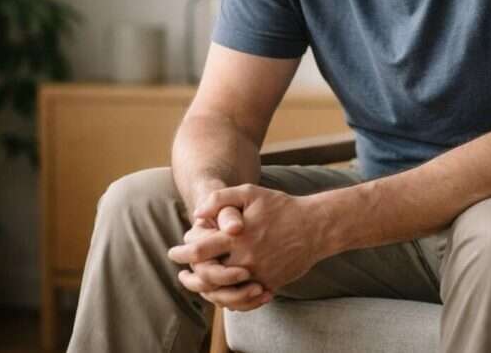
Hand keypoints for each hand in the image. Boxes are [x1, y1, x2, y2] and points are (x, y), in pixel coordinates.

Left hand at [171, 185, 324, 293]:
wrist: (316, 227)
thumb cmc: (281, 206)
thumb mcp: (250, 192)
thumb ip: (220, 199)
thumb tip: (197, 214)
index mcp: (237, 237)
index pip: (199, 251)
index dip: (182, 251)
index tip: (175, 250)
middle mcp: (245, 259)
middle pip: (207, 276)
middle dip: (190, 275)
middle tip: (182, 272)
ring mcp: (258, 275)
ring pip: (224, 292)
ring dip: (206, 289)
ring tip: (198, 284)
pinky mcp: (270, 285)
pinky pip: (244, 298)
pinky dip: (230, 297)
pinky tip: (221, 290)